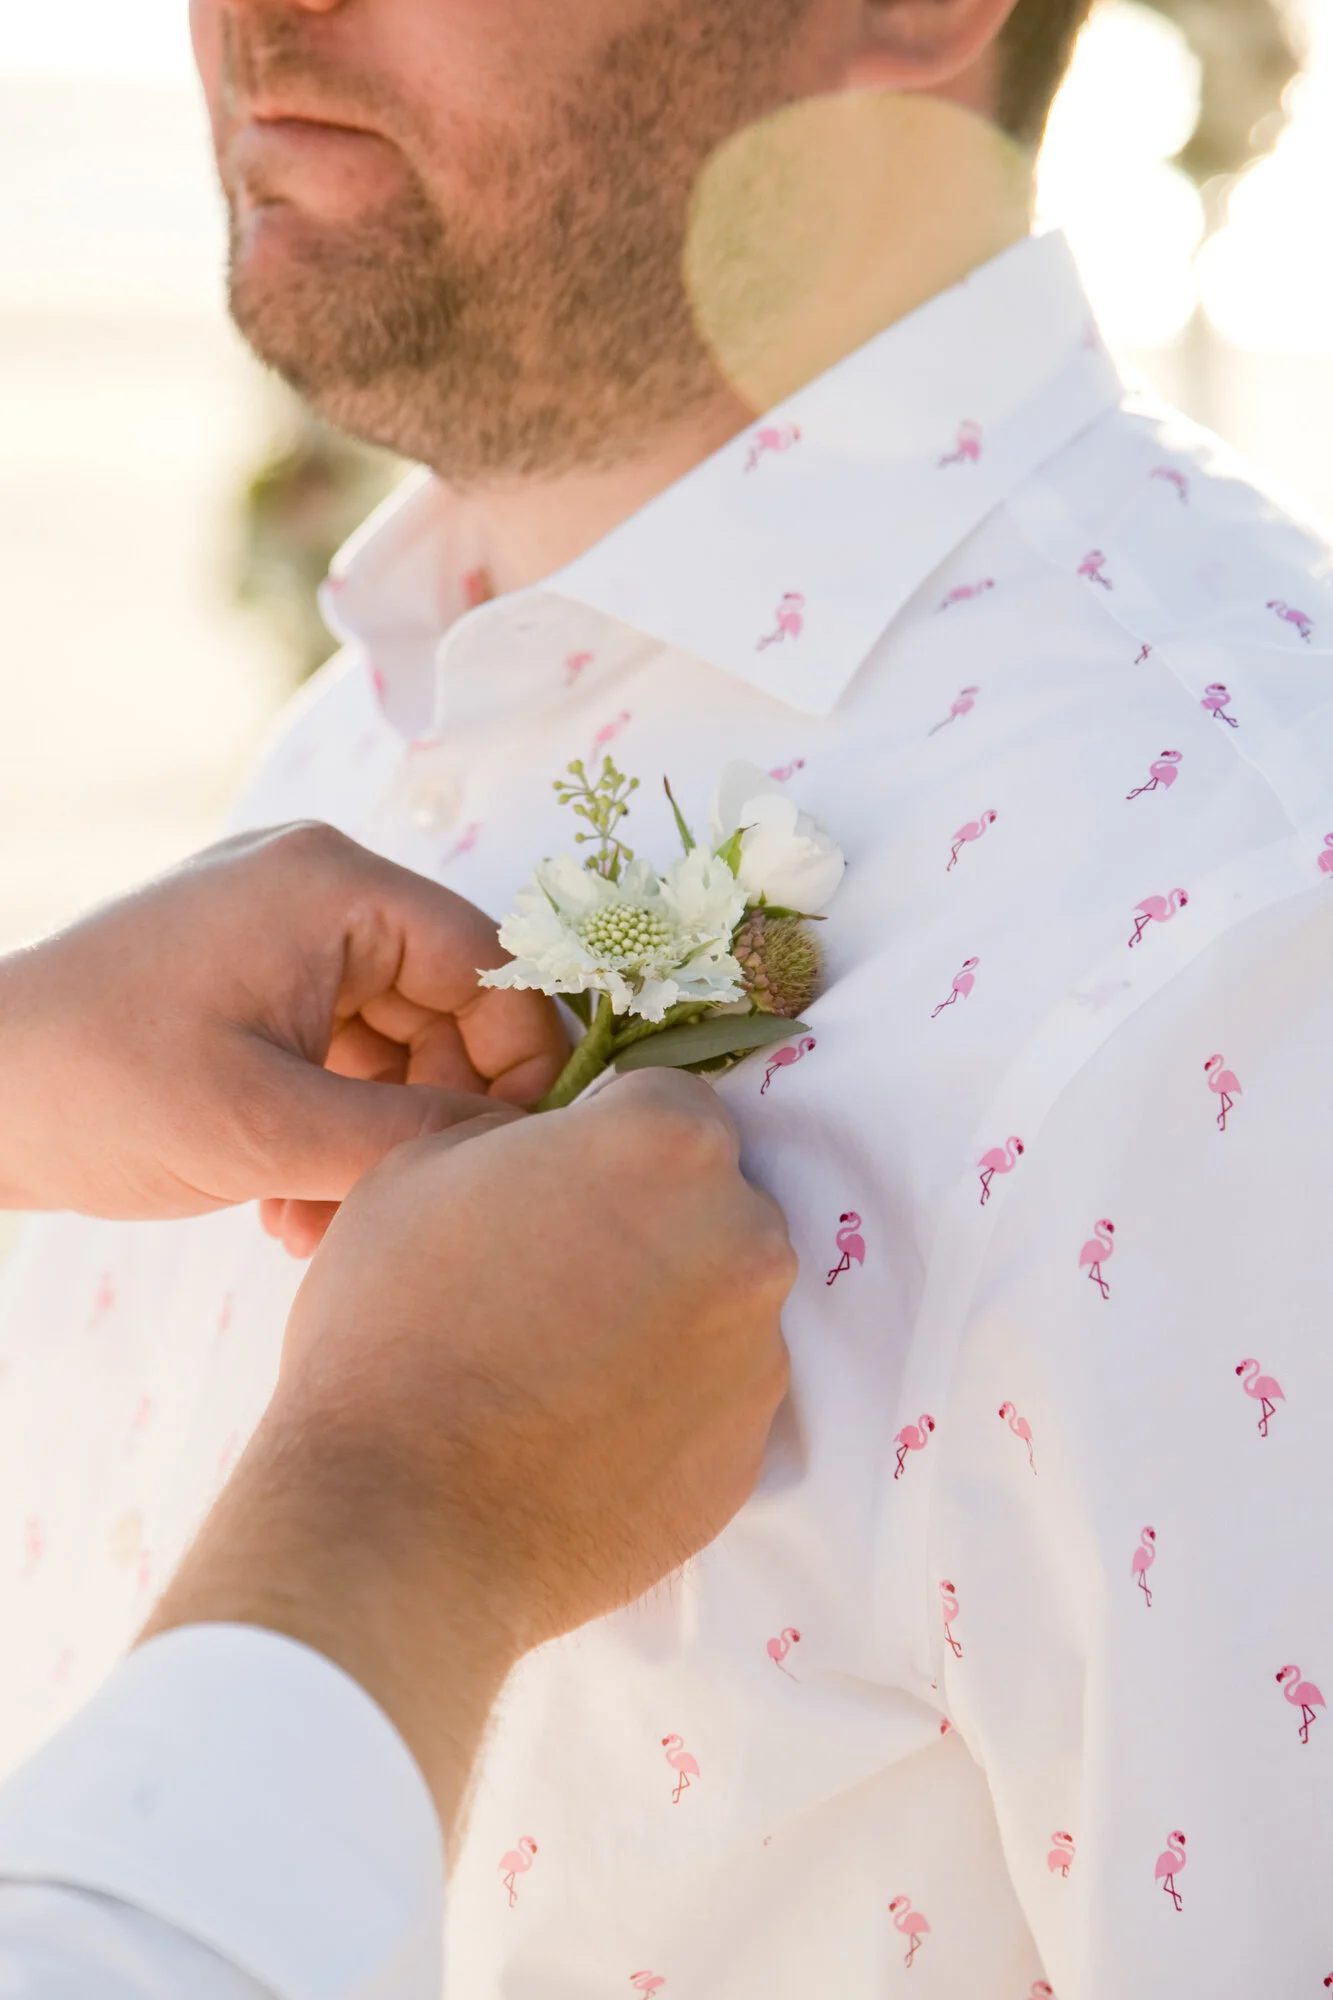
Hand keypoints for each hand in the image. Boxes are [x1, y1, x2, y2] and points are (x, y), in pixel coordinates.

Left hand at [0, 822, 567, 1248]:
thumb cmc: (98, 1091)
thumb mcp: (269, 1130)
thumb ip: (412, 1137)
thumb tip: (521, 1151)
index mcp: (332, 886)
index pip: (491, 964)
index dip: (522, 1063)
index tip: (510, 1160)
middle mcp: (317, 889)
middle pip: (446, 1008)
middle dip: (432, 1120)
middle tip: (400, 1212)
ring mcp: (280, 932)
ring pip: (394, 1043)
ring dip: (378, 1140)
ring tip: (321, 1227)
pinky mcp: (251, 980)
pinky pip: (337, 1052)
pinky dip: (332, 1128)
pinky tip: (291, 1208)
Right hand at [147, 1071, 795, 1832]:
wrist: (396, 1525)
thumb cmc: (390, 1325)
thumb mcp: (420, 1168)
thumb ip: (524, 1136)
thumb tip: (561, 1153)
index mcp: (670, 1144)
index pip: (669, 1100)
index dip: (608, 1134)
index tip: (557, 1183)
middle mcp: (746, 1238)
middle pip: (713, 1200)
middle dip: (651, 1220)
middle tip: (556, 1273)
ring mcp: (759, 1353)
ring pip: (721, 1301)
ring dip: (665, 1312)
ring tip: (562, 1364)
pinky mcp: (751, 1453)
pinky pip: (716, 1397)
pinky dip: (668, 1401)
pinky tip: (584, 1426)